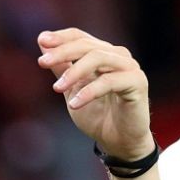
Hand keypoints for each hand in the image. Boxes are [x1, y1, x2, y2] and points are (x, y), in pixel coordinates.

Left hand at [37, 28, 152, 162]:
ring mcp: (129, 67)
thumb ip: (61, 68)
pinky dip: (89, 92)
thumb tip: (42, 42)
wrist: (119, 142)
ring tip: (56, 88)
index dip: (61, 37)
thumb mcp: (72, 90)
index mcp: (103, 54)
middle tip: (42, 62)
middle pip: (87, 45)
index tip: (42, 41)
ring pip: (98, 58)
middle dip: (62, 52)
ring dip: (74, 72)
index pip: (80, 37)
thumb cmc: (98, 115)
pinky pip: (110, 81)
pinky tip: (74, 104)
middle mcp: (118, 56)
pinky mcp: (137, 82)